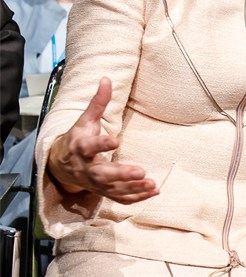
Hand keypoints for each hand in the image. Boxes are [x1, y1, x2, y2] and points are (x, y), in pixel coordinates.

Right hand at [47, 78, 157, 204]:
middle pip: (102, 174)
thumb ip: (98, 102)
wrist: (61, 165)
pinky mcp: (103, 191)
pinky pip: (119, 198)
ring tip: (153, 184)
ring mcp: (95, 182)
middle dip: (121, 174)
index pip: (90, 146)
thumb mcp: (85, 119)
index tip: (116, 140)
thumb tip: (107, 78)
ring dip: (133, 188)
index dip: (102, 144)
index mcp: (81, 147)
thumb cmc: (78, 138)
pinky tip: (154, 191)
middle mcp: (87, 167)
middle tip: (141, 171)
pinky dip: (136, 198)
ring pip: (113, 189)